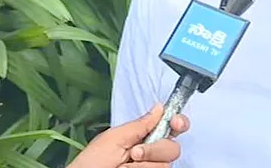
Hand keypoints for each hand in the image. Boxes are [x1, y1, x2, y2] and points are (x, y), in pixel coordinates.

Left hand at [67, 103, 189, 167]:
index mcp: (142, 137)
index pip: (170, 126)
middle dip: (157, 148)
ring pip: (166, 164)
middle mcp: (150, 153)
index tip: (175, 122)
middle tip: (135, 152)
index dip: (178, 122)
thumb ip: (139, 125)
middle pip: (173, 146)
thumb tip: (159, 108)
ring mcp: (150, 167)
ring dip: (146, 164)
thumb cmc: (91, 163)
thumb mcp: (113, 138)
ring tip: (126, 166)